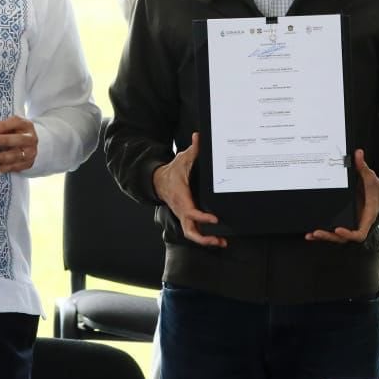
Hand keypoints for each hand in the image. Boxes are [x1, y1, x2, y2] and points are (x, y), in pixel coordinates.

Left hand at [0, 115, 38, 174]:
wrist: (28, 144)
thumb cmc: (16, 133)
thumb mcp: (11, 126)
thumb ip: (2, 127)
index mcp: (26, 125)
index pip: (17, 122)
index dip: (4, 126)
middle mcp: (31, 139)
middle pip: (19, 139)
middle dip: (5, 140)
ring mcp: (31, 152)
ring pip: (17, 155)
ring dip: (4, 157)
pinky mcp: (28, 163)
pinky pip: (17, 167)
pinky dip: (6, 168)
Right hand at [150, 132, 224, 247]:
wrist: (158, 181)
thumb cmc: (172, 171)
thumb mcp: (182, 159)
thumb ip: (193, 149)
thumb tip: (199, 136)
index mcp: (181, 197)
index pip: (190, 211)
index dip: (202, 217)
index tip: (214, 219)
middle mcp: (181, 209)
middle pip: (190, 230)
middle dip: (203, 238)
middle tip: (218, 239)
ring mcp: (182, 215)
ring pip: (191, 233)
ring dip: (205, 240)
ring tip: (220, 242)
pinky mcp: (185, 217)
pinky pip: (193, 230)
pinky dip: (203, 236)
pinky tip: (216, 237)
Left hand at [308, 148, 378, 243]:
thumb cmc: (376, 188)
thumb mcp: (370, 177)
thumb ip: (363, 166)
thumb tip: (358, 153)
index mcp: (366, 216)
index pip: (359, 233)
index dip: (349, 234)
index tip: (338, 229)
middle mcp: (358, 222)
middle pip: (344, 237)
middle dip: (330, 236)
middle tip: (317, 232)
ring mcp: (351, 222)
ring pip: (338, 236)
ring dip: (325, 237)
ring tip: (311, 234)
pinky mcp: (345, 219)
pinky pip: (334, 228)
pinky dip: (324, 232)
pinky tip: (312, 232)